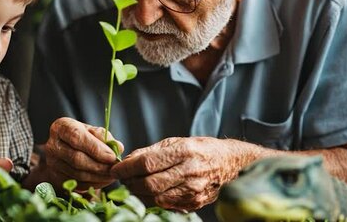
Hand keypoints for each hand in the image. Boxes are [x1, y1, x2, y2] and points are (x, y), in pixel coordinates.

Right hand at [45, 117, 123, 190]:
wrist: (67, 147)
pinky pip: (77, 184)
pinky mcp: (56, 177)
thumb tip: (118, 147)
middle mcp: (52, 145)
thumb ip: (105, 137)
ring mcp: (52, 163)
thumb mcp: (92, 130)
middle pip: (77, 159)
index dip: (96, 148)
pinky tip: (104, 180)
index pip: (77, 138)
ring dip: (98, 177)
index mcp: (61, 127)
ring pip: (77, 174)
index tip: (112, 156)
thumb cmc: (83, 136)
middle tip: (115, 168)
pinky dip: (93, 184)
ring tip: (112, 175)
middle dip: (99, 165)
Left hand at [111, 137, 257, 210]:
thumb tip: (127, 160)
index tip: (116, 169)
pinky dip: (153, 199)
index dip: (127, 168)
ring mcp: (193, 190)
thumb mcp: (176, 141)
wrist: (230, 163)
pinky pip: (166, 205)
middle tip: (122, 179)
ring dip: (139, 193)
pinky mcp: (195, 203)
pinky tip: (149, 192)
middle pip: (150, 183)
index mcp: (184, 151)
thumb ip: (150, 151)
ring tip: (133, 185)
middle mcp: (190, 172)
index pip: (147, 163)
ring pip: (156, 198)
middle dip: (130, 182)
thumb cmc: (200, 149)